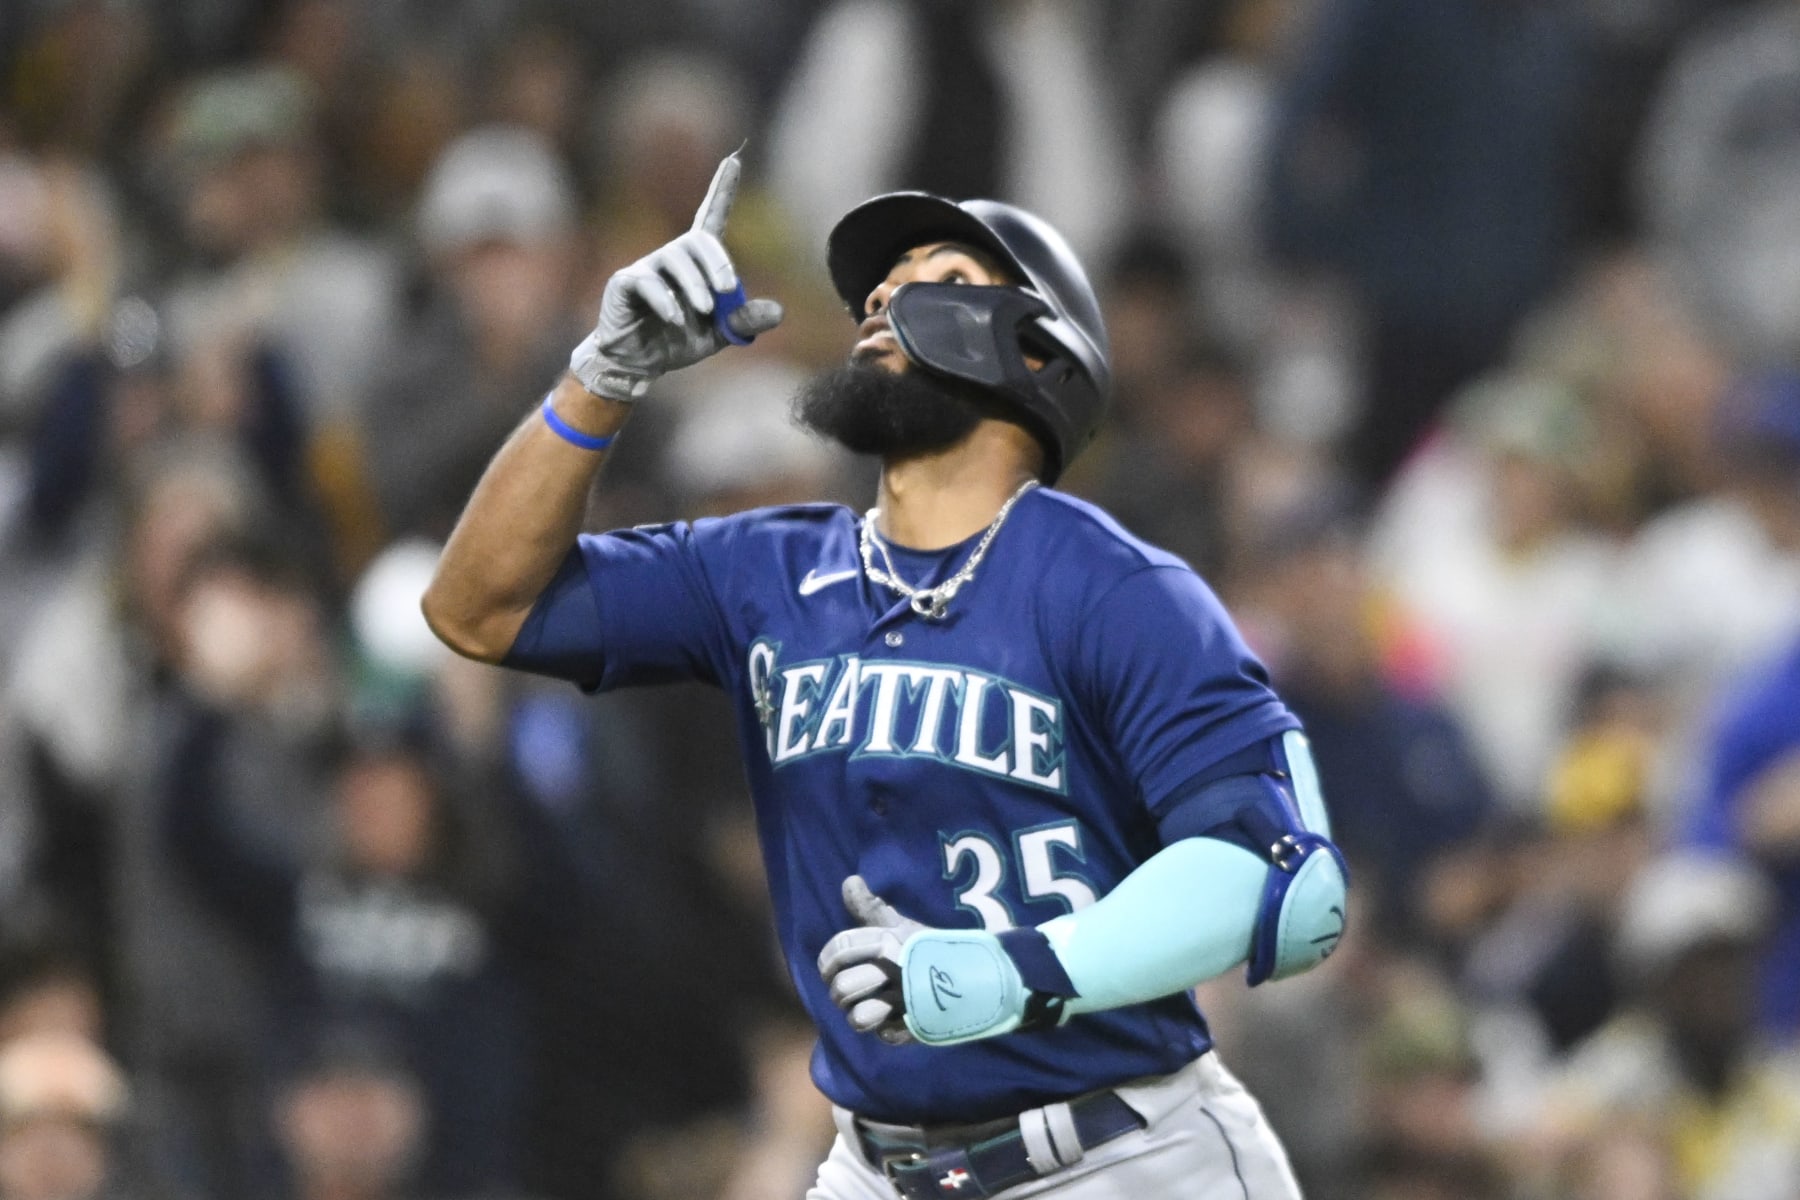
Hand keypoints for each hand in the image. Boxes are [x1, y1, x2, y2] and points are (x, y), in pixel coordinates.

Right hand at [569, 149, 782, 399]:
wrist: (637, 361)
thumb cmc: (677, 340)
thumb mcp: (719, 334)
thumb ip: (745, 321)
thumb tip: (779, 312)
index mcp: (697, 263)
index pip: (711, 216)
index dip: (722, 187)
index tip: (735, 159)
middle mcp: (673, 257)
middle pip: (699, 240)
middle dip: (717, 263)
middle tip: (728, 290)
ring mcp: (647, 267)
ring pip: (675, 260)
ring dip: (694, 285)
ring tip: (704, 310)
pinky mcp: (626, 282)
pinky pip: (648, 282)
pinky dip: (666, 301)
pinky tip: (674, 318)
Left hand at [817, 876, 921, 1044]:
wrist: (978, 974)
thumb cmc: (929, 949)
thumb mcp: (901, 926)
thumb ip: (871, 909)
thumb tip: (849, 880)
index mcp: (889, 941)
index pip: (841, 948)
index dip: (828, 960)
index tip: (829, 969)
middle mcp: (895, 969)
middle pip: (843, 987)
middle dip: (840, 993)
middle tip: (851, 992)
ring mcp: (906, 1000)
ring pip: (858, 1017)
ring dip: (860, 1015)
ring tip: (869, 1009)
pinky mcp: (917, 1027)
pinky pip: (885, 1036)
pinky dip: (887, 1031)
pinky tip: (895, 1022)